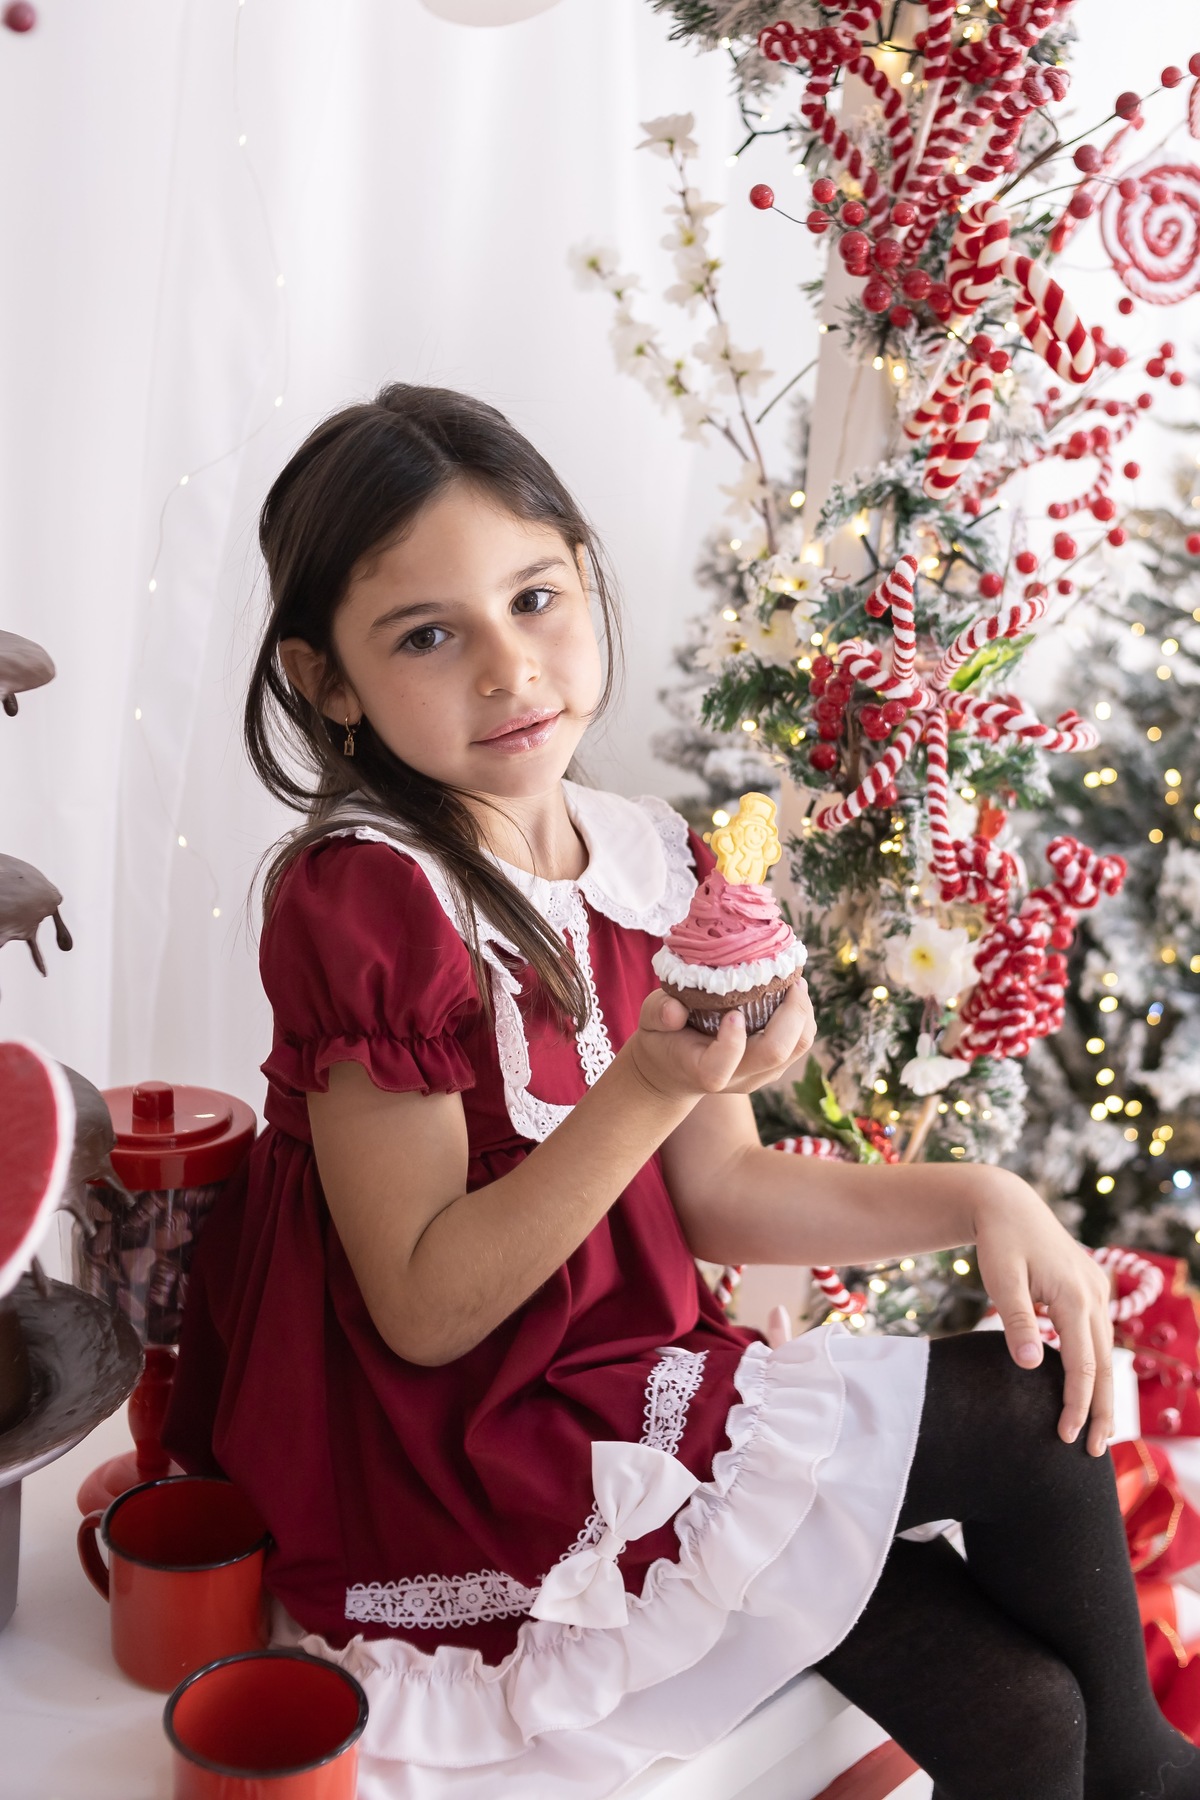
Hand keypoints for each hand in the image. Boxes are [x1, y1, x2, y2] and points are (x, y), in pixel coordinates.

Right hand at [625, 979, 815, 1104]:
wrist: (674, 1068)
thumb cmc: (663, 1038)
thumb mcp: (650, 1021)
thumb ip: (658, 1013)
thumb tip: (675, 1011)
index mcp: (702, 1071)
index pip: (720, 1067)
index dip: (731, 1041)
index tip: (731, 1011)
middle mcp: (737, 1078)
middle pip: (775, 1053)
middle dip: (790, 1013)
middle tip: (789, 979)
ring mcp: (760, 1075)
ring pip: (797, 1048)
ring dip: (802, 1013)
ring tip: (795, 982)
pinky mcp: (774, 1067)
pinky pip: (800, 1044)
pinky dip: (803, 1017)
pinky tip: (792, 993)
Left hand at [972, 1176, 1114, 1456]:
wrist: (1006, 1204)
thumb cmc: (998, 1241)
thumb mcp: (1000, 1279)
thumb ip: (1016, 1321)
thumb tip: (1029, 1366)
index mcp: (1073, 1294)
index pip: (1081, 1364)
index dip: (1075, 1403)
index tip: (1064, 1436)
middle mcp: (1093, 1294)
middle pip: (1103, 1365)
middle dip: (1100, 1410)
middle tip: (1091, 1451)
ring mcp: (1096, 1290)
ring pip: (1106, 1352)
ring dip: (1102, 1391)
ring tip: (1096, 1430)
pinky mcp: (1090, 1288)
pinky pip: (1098, 1335)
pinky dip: (1096, 1365)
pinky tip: (1087, 1388)